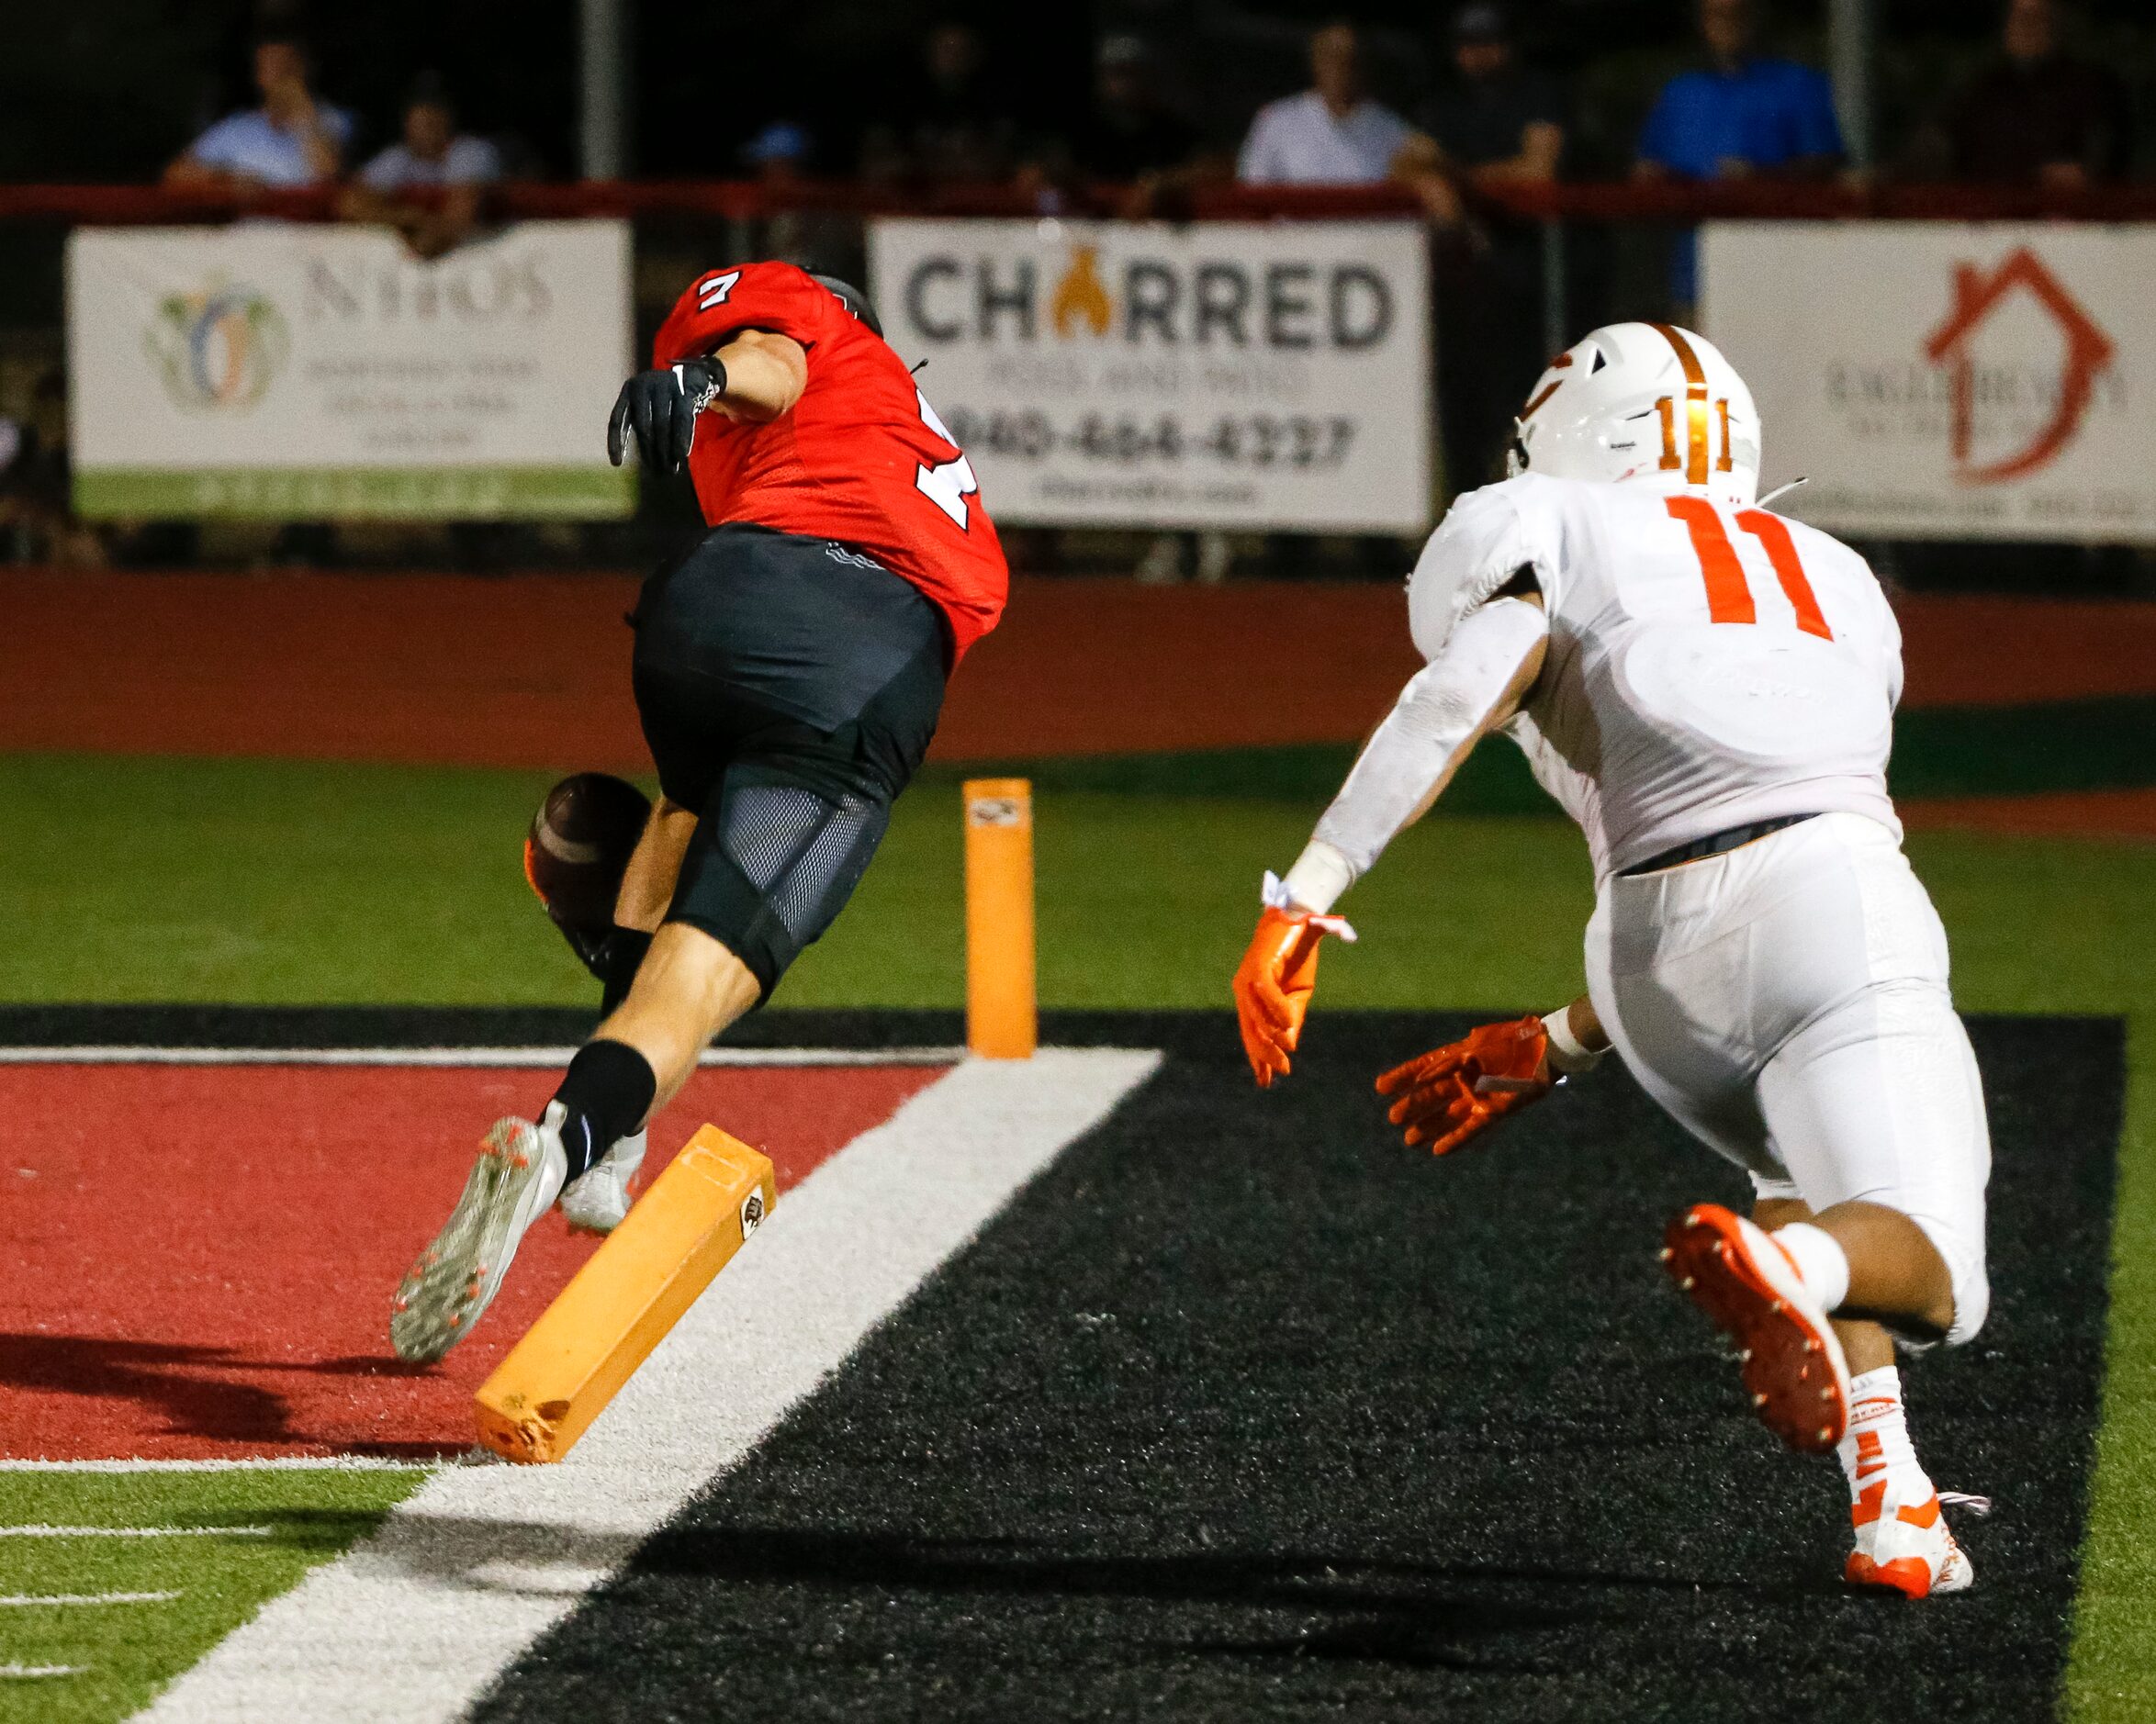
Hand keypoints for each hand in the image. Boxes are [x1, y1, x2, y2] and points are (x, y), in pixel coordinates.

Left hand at [607, 359, 725, 474]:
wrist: (695, 377)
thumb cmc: (668, 400)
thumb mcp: (649, 407)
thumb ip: (644, 427)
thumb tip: (649, 462)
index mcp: (629, 390)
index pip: (617, 419)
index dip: (616, 442)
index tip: (617, 464)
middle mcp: (643, 385)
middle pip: (643, 426)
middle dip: (650, 452)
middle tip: (657, 473)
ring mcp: (664, 386)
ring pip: (662, 425)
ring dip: (667, 450)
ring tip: (671, 470)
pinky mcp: (684, 391)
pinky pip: (681, 420)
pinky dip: (681, 439)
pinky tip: (682, 456)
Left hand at [1232, 893, 1353, 1087]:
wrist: (1301, 918)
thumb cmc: (1298, 953)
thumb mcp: (1298, 994)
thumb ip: (1292, 1018)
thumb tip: (1290, 1045)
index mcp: (1251, 997)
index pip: (1251, 1034)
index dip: (1258, 1058)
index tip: (1266, 1081)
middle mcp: (1244, 990)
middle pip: (1250, 1031)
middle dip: (1264, 1055)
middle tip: (1282, 1071)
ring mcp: (1248, 979)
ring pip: (1255, 1018)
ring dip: (1272, 1039)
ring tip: (1286, 1055)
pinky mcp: (1258, 966)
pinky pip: (1265, 994)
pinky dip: (1277, 1012)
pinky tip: (1289, 1028)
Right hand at [1375, 1014, 1551, 1153]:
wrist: (1545, 1053)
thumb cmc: (1510, 1043)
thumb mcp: (1473, 1048)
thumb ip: (1446, 1063)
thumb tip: (1420, 1077)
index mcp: (1458, 1057)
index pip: (1423, 1068)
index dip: (1402, 1077)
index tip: (1381, 1087)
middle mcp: (1464, 1078)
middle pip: (1432, 1095)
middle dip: (1412, 1107)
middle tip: (1393, 1118)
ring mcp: (1478, 1096)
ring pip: (1447, 1115)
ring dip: (1428, 1127)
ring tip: (1409, 1139)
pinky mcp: (1494, 1112)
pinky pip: (1470, 1129)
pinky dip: (1454, 1140)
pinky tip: (1437, 1151)